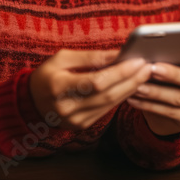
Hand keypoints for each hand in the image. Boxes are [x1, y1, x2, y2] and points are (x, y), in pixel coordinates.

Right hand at [29, 49, 149, 129]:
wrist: (30, 102)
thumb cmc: (47, 75)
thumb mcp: (63, 58)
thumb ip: (91, 57)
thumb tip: (119, 53)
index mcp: (58, 87)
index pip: (96, 81)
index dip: (119, 72)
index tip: (138, 60)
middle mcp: (66, 108)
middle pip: (107, 94)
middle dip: (131, 79)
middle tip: (149, 66)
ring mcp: (74, 120)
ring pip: (110, 104)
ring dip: (131, 89)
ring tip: (145, 74)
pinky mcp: (81, 125)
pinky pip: (106, 110)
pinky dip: (121, 97)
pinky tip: (132, 86)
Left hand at [127, 47, 179, 135]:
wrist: (169, 109)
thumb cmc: (168, 80)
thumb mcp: (172, 67)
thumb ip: (168, 59)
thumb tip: (148, 52)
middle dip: (173, 74)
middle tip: (153, 68)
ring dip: (156, 92)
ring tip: (138, 86)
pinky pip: (170, 112)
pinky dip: (149, 105)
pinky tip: (134, 99)